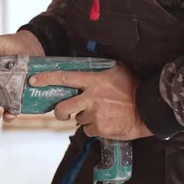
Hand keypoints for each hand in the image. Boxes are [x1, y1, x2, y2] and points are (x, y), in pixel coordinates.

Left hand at [29, 64, 152, 139]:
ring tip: (102, 113)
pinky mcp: (101, 128)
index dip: (46, 79)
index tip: (33, 81)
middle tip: (62, 113)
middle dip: (59, 112)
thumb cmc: (135, 88)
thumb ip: (103, 68)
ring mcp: (96, 114)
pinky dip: (96, 128)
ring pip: (79, 120)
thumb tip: (94, 53)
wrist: (150, 109)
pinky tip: (108, 122)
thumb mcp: (118, 71)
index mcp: (94, 81)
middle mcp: (91, 98)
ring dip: (86, 118)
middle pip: (63, 108)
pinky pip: (90, 130)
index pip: (64, 78)